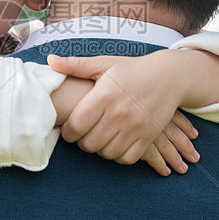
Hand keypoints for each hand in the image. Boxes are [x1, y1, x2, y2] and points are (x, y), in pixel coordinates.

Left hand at [47, 54, 199, 175]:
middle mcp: (119, 113)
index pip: (75, 126)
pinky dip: (118, 155)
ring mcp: (135, 127)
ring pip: (107, 153)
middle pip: (89, 144)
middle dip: (82, 142)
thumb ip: (76, 65)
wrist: (168, 76)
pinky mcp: (148, 136)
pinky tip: (115, 144)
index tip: (70, 128)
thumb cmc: (131, 70)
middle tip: (84, 135)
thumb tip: (50, 61)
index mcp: (104, 95)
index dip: (67, 132)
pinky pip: (127, 158)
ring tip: (99, 139)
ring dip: (100, 150)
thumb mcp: (104, 64)